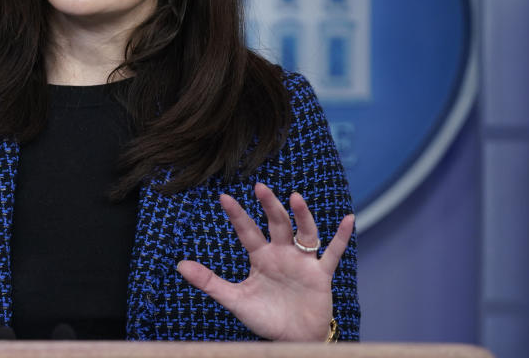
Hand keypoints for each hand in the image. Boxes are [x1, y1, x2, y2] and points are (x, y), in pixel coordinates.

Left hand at [176, 182, 352, 340]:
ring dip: (301, 216)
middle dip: (269, 206)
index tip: (224, 197)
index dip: (237, 215)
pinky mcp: (321, 275)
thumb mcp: (235, 300)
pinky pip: (333, 253)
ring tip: (295, 197)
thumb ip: (209, 282)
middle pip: (276, 225)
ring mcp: (303, 262)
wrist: (292, 341)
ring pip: (304, 233)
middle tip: (260, 187)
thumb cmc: (265, 318)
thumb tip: (179, 265)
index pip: (247, 231)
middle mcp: (282, 254)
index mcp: (261, 258)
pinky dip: (341, 237)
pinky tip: (349, 219)